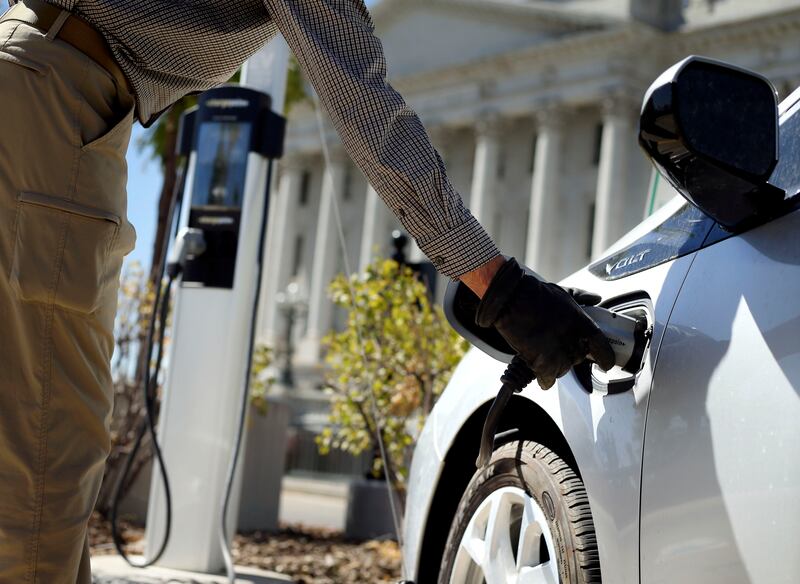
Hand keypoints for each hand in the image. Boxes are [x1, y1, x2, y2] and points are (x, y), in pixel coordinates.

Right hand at [475, 258, 614, 389]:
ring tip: (544, 352)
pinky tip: (540, 371)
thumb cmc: (533, 294)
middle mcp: (572, 339)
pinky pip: (548, 379)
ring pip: (564, 369)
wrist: (510, 299)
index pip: (601, 347)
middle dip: (570, 354)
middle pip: (578, 358)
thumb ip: (581, 298)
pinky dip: (544, 378)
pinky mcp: (542, 363)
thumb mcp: (563, 292)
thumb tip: (594, 298)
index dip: (605, 357)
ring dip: (556, 365)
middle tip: (557, 346)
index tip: (605, 363)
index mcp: (581, 322)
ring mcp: (558, 353)